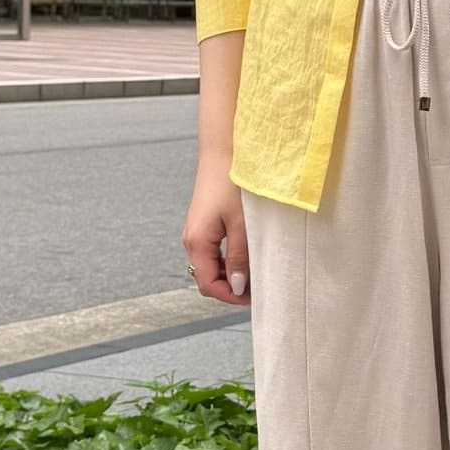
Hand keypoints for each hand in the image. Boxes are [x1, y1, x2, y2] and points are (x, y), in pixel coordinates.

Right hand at [182, 167, 251, 306]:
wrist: (223, 153)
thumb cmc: (232, 184)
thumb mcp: (241, 225)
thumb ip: (238, 258)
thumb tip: (237, 286)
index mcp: (197, 242)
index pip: (208, 285)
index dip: (230, 296)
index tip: (254, 297)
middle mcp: (191, 240)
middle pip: (207, 278)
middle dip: (230, 288)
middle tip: (258, 287)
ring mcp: (196, 233)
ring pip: (211, 266)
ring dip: (231, 274)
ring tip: (255, 271)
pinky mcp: (204, 225)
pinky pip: (213, 253)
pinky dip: (228, 260)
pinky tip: (246, 256)